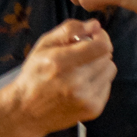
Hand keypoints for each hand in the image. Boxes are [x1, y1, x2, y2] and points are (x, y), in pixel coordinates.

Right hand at [0, 19, 116, 134]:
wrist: (26, 112)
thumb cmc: (33, 75)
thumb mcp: (42, 46)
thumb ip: (69, 30)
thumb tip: (95, 24)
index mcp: (60, 63)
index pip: (101, 46)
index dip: (102, 37)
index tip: (93, 37)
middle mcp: (75, 82)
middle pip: (107, 57)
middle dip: (96, 52)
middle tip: (80, 57)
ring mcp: (86, 98)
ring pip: (110, 70)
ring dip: (98, 67)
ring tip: (80, 72)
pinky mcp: (93, 109)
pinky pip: (108, 85)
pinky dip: (98, 82)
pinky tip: (81, 86)